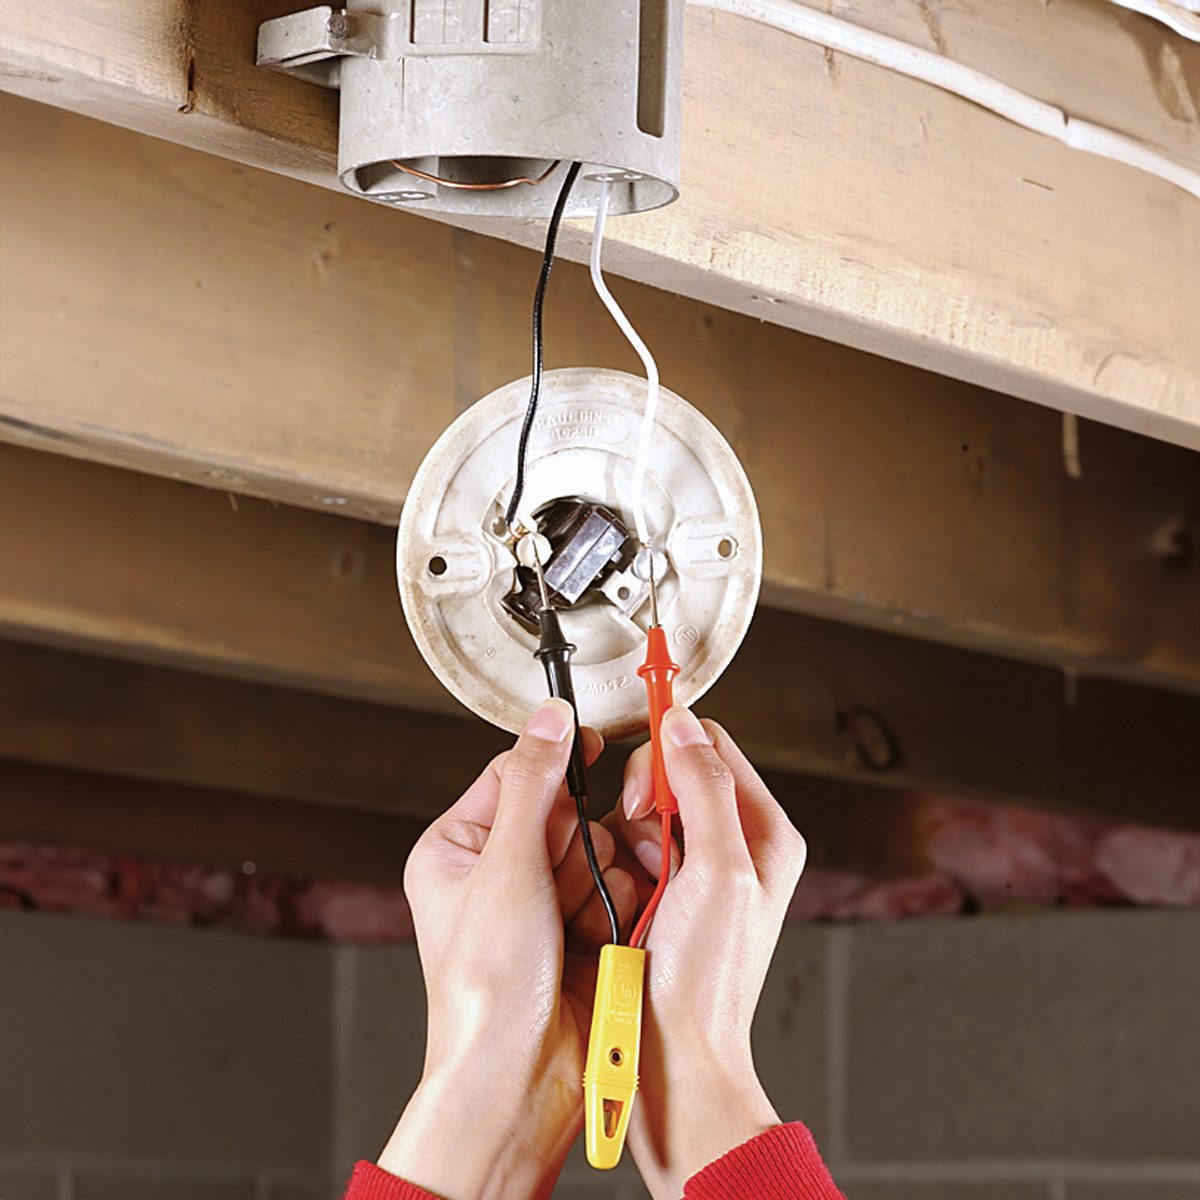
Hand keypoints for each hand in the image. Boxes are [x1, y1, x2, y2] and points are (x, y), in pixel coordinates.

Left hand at [378, 698, 636, 1199]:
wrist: (519, 1079)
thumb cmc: (486, 989)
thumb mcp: (506, 868)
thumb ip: (534, 784)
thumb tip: (550, 718)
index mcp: (458, 849)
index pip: (515, 774)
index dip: (556, 765)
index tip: (595, 749)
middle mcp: (498, 873)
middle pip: (567, 812)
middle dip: (576, 845)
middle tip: (558, 885)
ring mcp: (542, 904)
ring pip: (600, 848)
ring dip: (599, 882)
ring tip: (572, 926)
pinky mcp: (581, 930)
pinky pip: (618, 887)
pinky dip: (616, 908)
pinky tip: (598, 940)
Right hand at [607, 707, 806, 1198]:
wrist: (672, 1059)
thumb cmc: (706, 983)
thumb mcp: (718, 872)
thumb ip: (704, 789)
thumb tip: (682, 726)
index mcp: (764, 833)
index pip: (712, 747)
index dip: (670, 750)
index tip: (641, 777)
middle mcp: (732, 846)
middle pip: (674, 773)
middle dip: (645, 797)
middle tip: (638, 832)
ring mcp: (693, 871)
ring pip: (642, 811)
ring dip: (625, 836)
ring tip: (633, 883)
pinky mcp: (658, 893)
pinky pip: (623, 848)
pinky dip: (612, 863)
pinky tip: (619, 898)